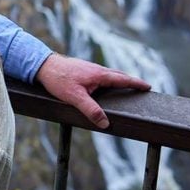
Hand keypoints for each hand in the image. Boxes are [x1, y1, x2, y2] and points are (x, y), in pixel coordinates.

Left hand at [35, 53, 150, 128]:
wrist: (42, 65)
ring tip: (125, 86)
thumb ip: (90, 110)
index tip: (148, 86)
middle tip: (141, 87)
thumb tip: (105, 123)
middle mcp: (96, 69)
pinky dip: (108, 79)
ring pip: (109, 74)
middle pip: (118, 75)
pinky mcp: (82, 70)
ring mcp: (89, 68)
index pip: (122, 79)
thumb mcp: (75, 97)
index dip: (136, 83)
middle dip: (130, 81)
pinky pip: (100, 74)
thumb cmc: (58, 79)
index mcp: (99, 74)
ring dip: (119, 79)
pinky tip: (103, 85)